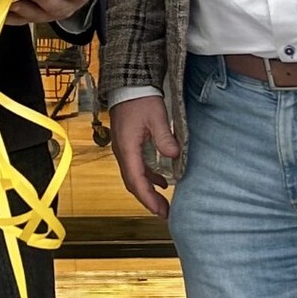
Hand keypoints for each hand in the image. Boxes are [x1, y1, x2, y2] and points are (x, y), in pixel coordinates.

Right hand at [110, 92, 178, 218]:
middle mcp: (122, 152)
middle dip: (148, 200)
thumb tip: (174, 156)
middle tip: (164, 213)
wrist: (128, 84)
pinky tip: (162, 182)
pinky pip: (137, 167)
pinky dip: (148, 177)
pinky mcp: (128, 144)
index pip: (136, 180)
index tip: (160, 211)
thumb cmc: (141, 98)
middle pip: (133, 183)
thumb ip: (164, 138)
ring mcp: (124, 149)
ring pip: (134, 176)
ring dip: (148, 190)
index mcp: (128, 148)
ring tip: (163, 203)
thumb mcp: (156, 117)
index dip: (148, 198)